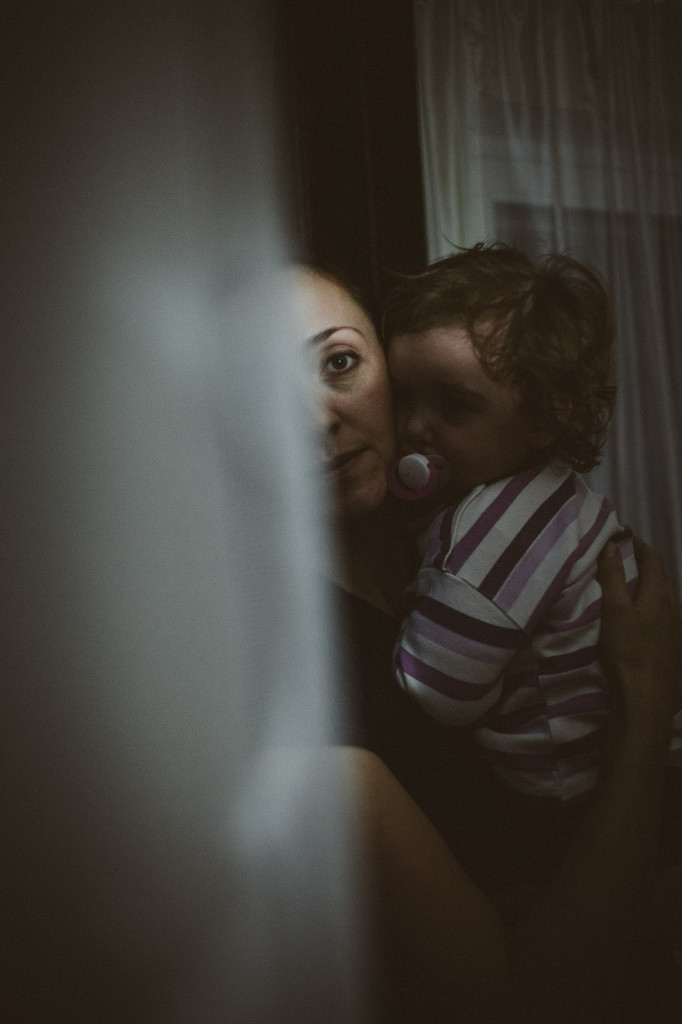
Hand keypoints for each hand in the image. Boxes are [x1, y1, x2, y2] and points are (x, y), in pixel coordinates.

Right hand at [597, 536, 681, 742]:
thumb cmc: (627, 651)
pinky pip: (668, 618)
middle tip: (628, 559)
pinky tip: (646, 620)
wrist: (647, 698)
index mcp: (658, 595)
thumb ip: (613, 577)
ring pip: (667, 599)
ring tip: (634, 587)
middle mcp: (674, 608)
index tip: (626, 536)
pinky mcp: (675, 648)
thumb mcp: (614, 610)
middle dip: (647, 564)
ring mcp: (677, 630)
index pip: (653, 560)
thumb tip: (612, 545)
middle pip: (663, 578)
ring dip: (653, 587)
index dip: (640, 545)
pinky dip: (656, 608)